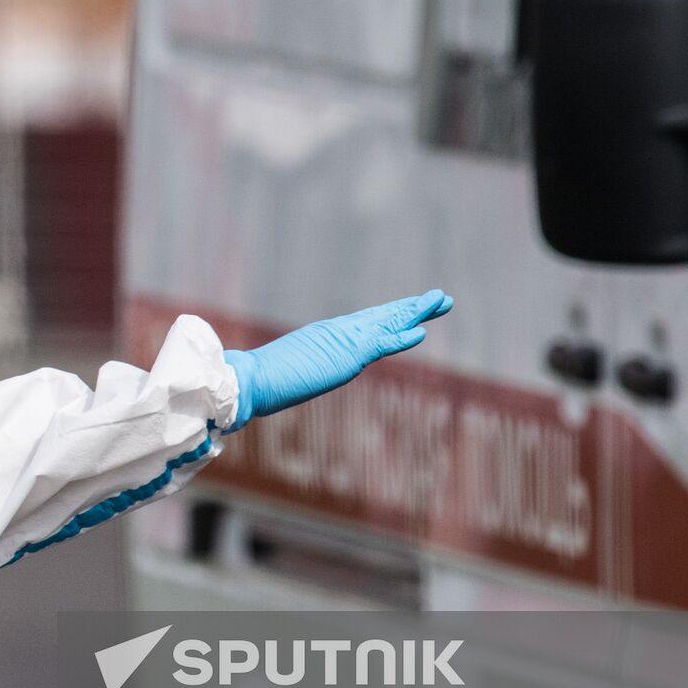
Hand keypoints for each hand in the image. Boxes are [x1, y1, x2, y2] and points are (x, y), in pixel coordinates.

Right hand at [224, 289, 452, 423]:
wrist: (245, 382)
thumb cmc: (254, 384)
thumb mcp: (281, 377)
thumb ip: (288, 376)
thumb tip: (277, 389)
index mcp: (322, 339)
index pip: (364, 325)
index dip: (390, 317)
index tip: (409, 312)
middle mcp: (334, 334)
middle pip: (382, 317)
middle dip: (411, 308)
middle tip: (440, 298)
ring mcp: (340, 342)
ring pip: (387, 323)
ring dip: (417, 313)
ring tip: (442, 301)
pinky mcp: (343, 355)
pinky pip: (379, 345)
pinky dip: (401, 338)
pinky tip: (421, 332)